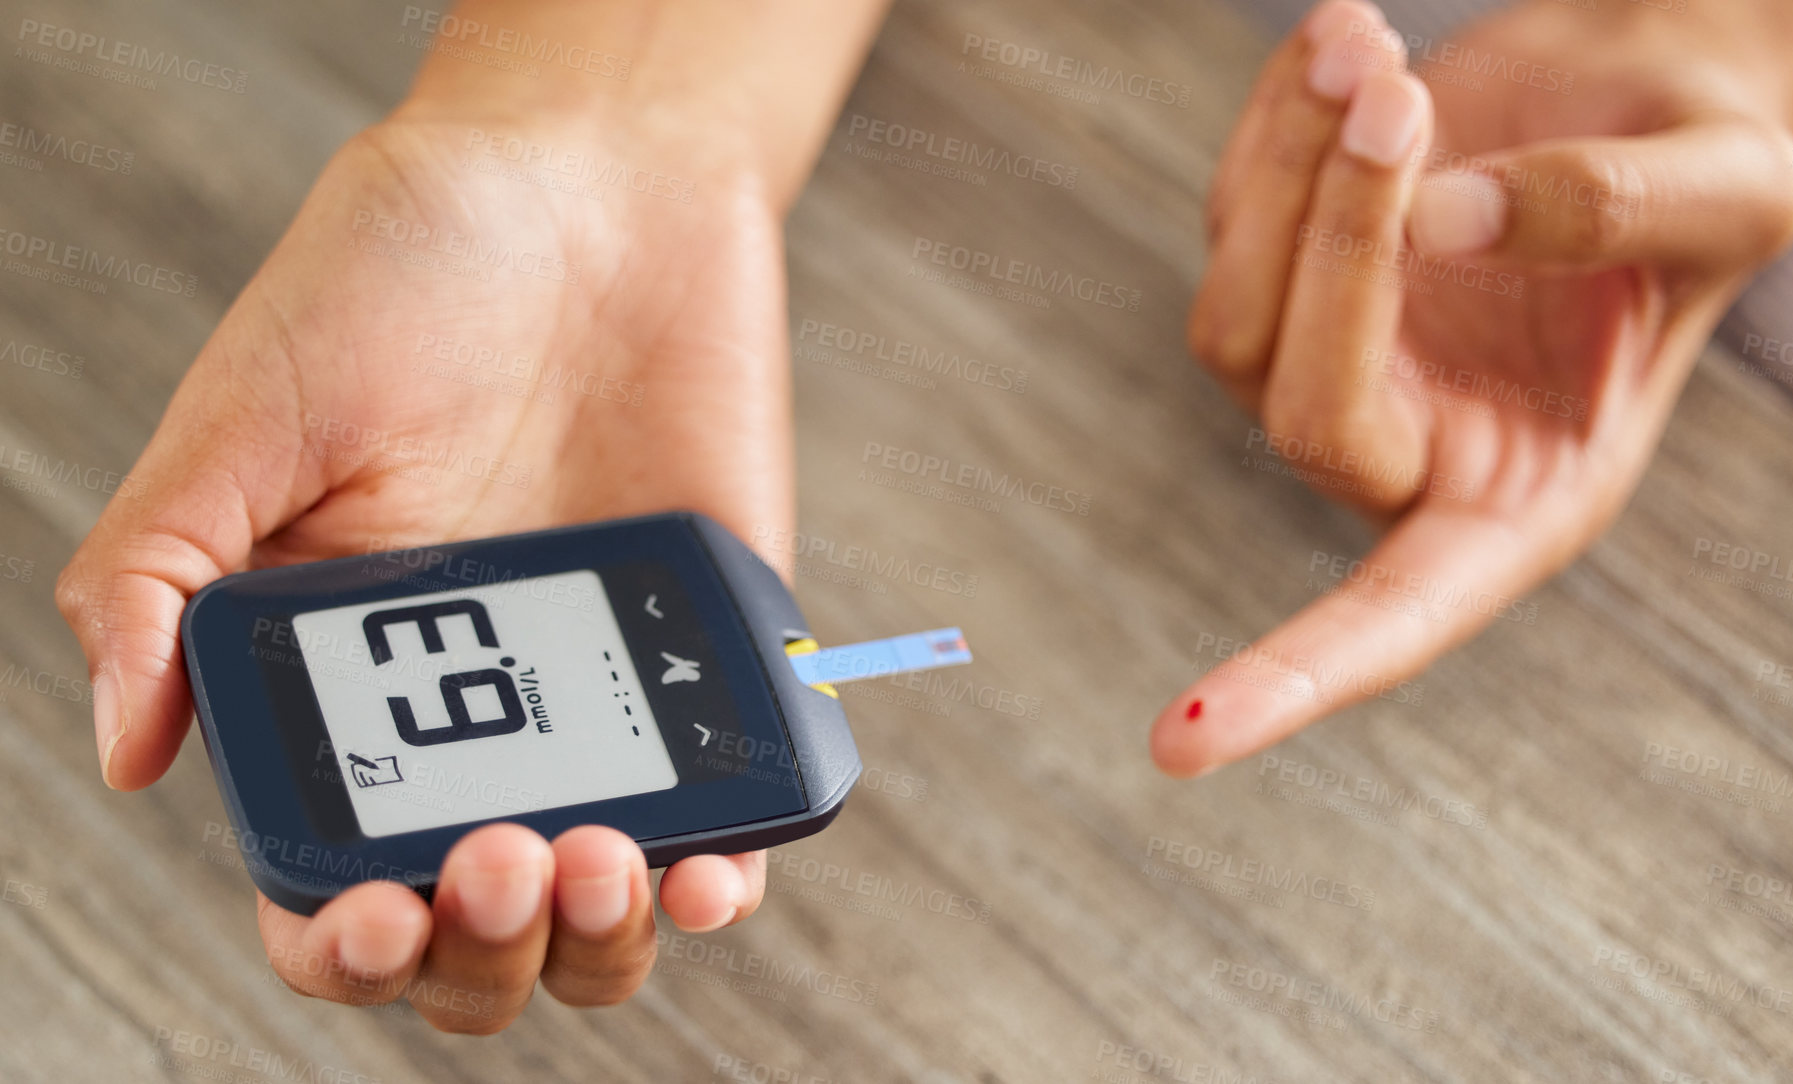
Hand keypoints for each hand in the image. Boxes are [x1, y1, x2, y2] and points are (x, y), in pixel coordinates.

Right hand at [56, 108, 790, 1029]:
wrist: (600, 184)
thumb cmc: (411, 274)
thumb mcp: (254, 403)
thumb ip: (170, 567)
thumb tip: (130, 747)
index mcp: (339, 681)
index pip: (334, 879)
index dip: (345, 940)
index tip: (379, 911)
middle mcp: (476, 714)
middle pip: (474, 929)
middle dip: (481, 950)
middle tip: (497, 863)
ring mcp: (602, 697)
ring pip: (602, 909)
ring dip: (601, 942)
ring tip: (603, 862)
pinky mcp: (711, 661)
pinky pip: (732, 814)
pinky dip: (728, 877)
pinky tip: (713, 863)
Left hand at [1155, 0, 1792, 774]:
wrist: (1641, 84)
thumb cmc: (1703, 166)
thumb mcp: (1728, 188)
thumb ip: (1607, 212)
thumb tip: (1438, 227)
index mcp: (1519, 498)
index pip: (1392, 618)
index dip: (1295, 679)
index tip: (1181, 747)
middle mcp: (1406, 453)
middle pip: (1301, 411)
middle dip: (1339, 247)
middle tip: (1402, 93)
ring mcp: (1327, 365)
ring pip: (1232, 315)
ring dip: (1293, 172)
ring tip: (1373, 42)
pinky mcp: (1276, 275)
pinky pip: (1226, 214)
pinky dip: (1269, 124)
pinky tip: (1342, 40)